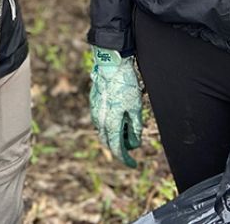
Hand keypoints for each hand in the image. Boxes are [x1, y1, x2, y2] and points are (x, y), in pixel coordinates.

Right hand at [89, 46, 142, 167]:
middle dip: (119, 148)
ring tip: (126, 132)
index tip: (133, 164)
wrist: (111, 64)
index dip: (125, 159)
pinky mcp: (93, 103)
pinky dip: (108, 125)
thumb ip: (135, 126)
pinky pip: (99, 121)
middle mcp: (99, 120)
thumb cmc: (125, 85)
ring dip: (113, 136)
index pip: (116, 149)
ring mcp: (95, 111)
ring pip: (102, 131)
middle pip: (107, 142)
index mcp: (110, 123)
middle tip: (130, 148)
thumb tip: (135, 142)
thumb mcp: (136, 107)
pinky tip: (118, 119)